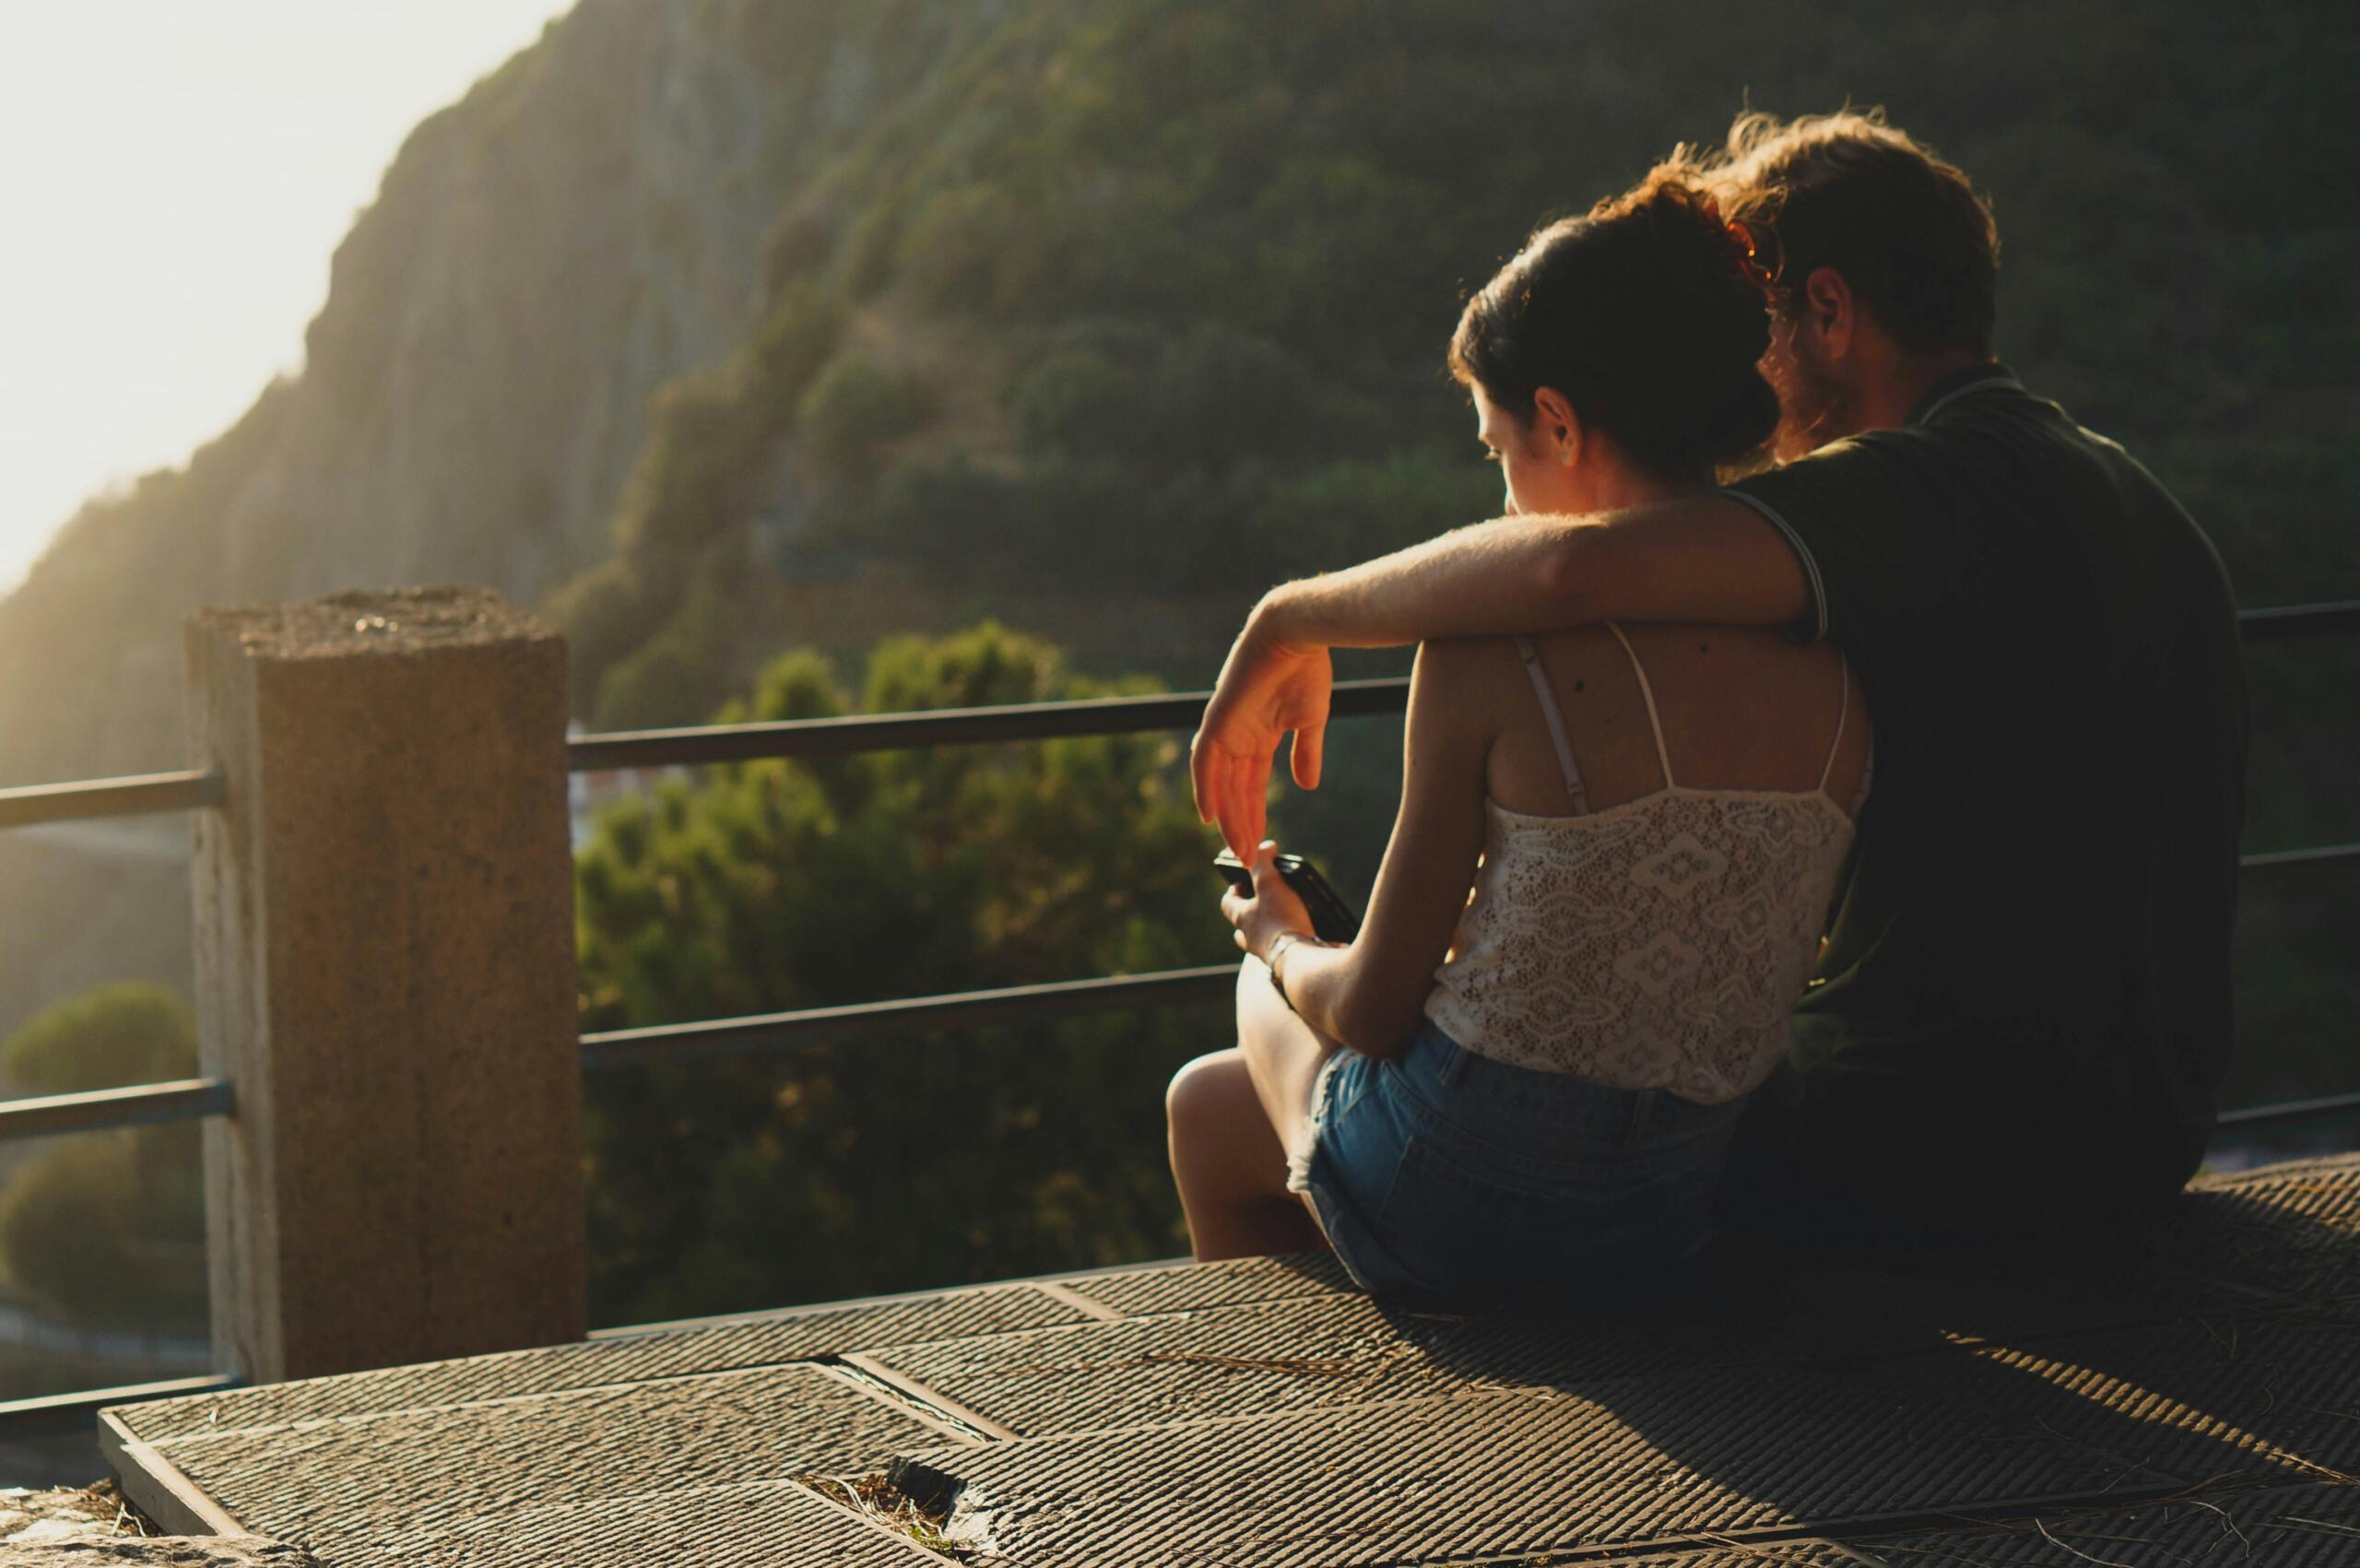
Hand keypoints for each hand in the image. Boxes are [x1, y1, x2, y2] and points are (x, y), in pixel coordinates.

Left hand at [1190, 601, 1332, 859]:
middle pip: (1233, 789)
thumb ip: (1306, 754)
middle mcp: (1238, 736)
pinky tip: (1209, 815)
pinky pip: (1205, 761)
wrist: (1299, 634)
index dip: (1254, 814)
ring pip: (1219, 782)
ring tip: (1237, 846)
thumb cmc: (1307, 670)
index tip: (1260, 841)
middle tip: (1247, 856)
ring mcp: (1226, 728)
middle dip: (1240, 823)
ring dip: (1226, 815)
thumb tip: (1307, 786)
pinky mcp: (1219, 719)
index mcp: (1259, 736)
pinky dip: (1205, 788)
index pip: (1251, 784)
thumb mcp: (1310, 722)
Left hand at [1220, 840, 1316, 960]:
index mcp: (1241, 918)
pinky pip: (1280, 950)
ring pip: (1260, 940)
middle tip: (1265, 899)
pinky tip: (1302, 935)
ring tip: (1284, 919)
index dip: (1234, 890)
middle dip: (1251, 911)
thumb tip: (1264, 846)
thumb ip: (1263, 862)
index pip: (1228, 902)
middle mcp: (1249, 938)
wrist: (1299, 960)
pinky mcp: (1284, 963)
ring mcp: (1265, 953)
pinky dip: (1287, 942)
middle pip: (1242, 924)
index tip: (1242, 882)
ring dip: (1267, 929)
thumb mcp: (1269, 883)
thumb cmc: (1281, 920)